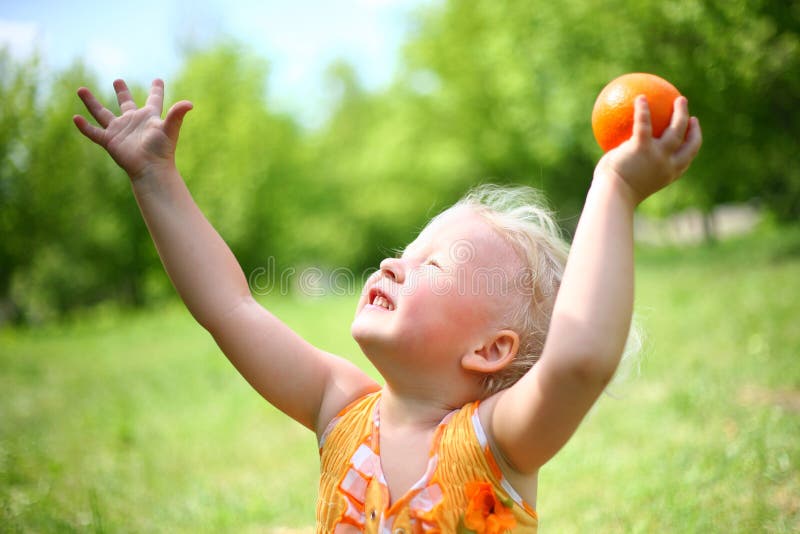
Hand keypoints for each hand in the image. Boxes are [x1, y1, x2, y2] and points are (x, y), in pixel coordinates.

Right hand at [73, 79, 192, 179]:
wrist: (151, 168)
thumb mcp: (170, 129)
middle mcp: (133, 121)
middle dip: (121, 92)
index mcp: (149, 117)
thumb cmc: (162, 150)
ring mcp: (120, 131)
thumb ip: (177, 114)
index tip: (158, 80)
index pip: (154, 100)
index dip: (156, 90)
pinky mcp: (110, 141)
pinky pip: (94, 132)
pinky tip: (75, 118)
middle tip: (117, 80)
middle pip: (126, 103)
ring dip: (91, 102)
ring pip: (102, 113)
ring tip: (81, 89)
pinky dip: (84, 127)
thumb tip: (190, 103)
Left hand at [595, 95, 702, 204]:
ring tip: (678, 99)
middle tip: (691, 115)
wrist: (612, 196)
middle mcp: (668, 165)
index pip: (686, 159)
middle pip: (690, 143)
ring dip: (680, 113)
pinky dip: (643, 109)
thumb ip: (630, 170)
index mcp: (668, 175)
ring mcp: (658, 156)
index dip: (692, 144)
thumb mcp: (626, 183)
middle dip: (693, 128)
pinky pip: (644, 123)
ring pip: (676, 129)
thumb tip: (620, 158)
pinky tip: (640, 98)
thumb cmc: (614, 193)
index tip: (692, 132)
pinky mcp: (642, 147)